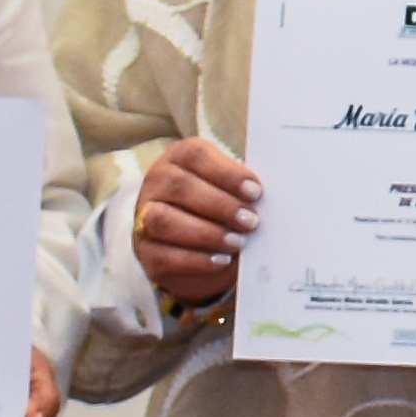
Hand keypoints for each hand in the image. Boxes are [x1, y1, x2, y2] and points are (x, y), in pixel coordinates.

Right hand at [129, 137, 257, 305]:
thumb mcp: (233, 189)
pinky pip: (164, 256)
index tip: (256, 191)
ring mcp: (143, 217)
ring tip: (238, 242)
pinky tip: (221, 261)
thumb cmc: (223, 204)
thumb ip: (245, 188)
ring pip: (163, 221)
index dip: (227, 173)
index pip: (196, 155)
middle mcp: (156, 183)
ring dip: (205, 233)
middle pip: (180, 187)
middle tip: (251, 220)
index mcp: (179, 157)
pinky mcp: (146, 251)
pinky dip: (195, 260)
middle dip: (220, 205)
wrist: (197, 242)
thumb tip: (272, 196)